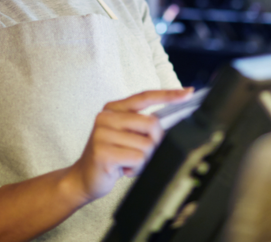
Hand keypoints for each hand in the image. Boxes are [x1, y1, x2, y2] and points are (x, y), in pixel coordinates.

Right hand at [67, 88, 192, 202]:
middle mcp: (106, 117)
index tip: (187, 93)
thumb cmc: (110, 156)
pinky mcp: (102, 152)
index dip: (168, 94)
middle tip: (141, 154)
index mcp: (113, 109)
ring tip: (128, 162)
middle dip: (154, 143)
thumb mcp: (125, 135)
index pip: (145, 96)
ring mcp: (102, 134)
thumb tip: (169, 123)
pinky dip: (136, 169)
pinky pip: (138, 159)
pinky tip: (124, 169)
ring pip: (146, 145)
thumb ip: (141, 125)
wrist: (83, 178)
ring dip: (144, 160)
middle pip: (151, 124)